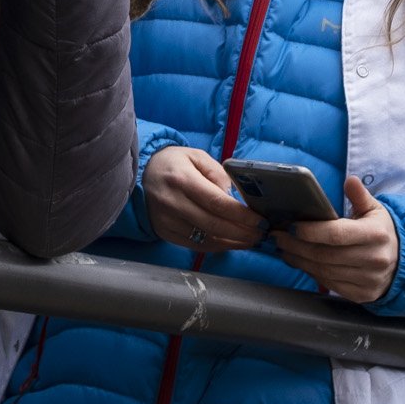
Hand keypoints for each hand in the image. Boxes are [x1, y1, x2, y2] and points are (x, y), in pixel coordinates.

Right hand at [143, 145, 264, 255]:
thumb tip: (235, 199)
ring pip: (206, 239)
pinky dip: (218, 246)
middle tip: (261, 234)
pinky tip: (232, 243)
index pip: (216, 202)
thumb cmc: (174, 163)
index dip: (241, 215)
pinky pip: (196, 246)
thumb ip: (218, 174)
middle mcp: (171, 202)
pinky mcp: (165, 233)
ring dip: (233, 243)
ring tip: (251, 240)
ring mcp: (166, 221)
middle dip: (242, 232)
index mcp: (181, 179)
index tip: (260, 220)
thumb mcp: (197, 157)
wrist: (143, 174)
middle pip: (213, 224)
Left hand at [278, 176, 399, 304]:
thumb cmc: (380, 231)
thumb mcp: (374, 210)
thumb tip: (350, 180)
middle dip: (296, 246)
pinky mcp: (363, 295)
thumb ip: (360, 195)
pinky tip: (301, 263)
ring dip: (299, 261)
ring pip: (325, 272)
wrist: (401, 262)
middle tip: (278, 237)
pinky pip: (331, 285)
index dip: (310, 231)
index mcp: (375, 235)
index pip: (336, 234)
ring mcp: (369, 280)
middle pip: (325, 255)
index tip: (291, 226)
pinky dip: (312, 274)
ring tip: (284, 250)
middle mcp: (374, 259)